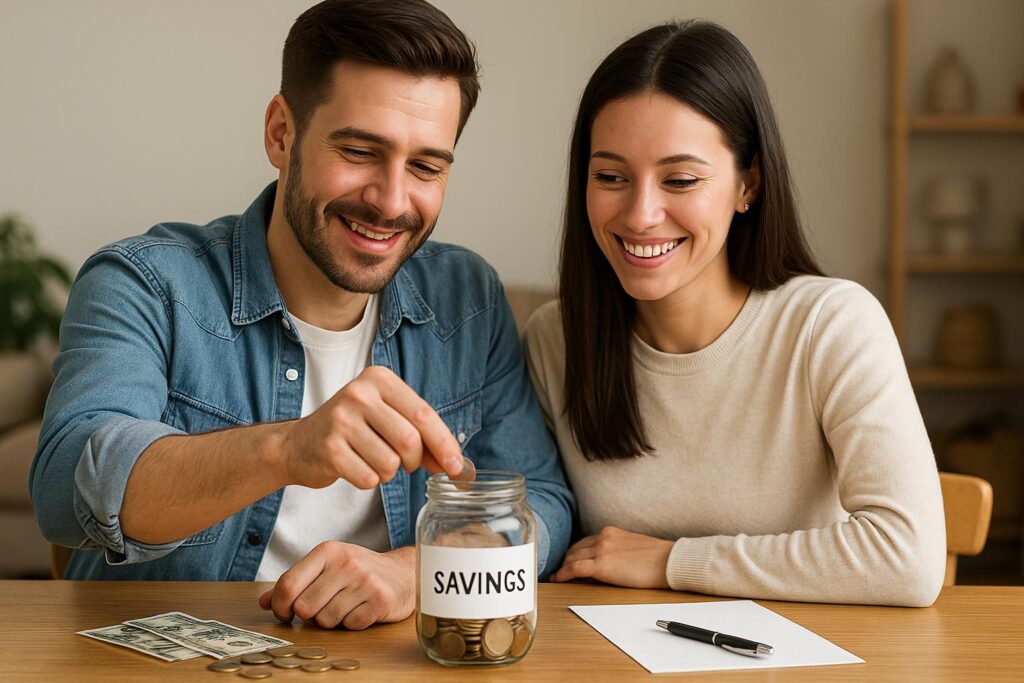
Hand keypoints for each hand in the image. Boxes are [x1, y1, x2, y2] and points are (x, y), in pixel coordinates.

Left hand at [258, 543, 414, 629]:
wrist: (403, 573)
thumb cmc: (359, 571)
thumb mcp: (326, 567)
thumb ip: (295, 582)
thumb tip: (264, 602)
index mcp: (328, 551)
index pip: (288, 584)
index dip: (280, 606)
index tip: (285, 613)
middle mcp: (346, 563)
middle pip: (304, 607)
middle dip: (308, 615)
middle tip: (321, 608)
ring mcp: (365, 582)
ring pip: (325, 620)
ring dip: (331, 620)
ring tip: (344, 606)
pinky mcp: (380, 601)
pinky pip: (349, 626)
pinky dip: (351, 623)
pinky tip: (360, 610)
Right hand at [282, 365, 464, 489]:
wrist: (298, 444)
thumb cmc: (353, 430)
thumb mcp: (387, 419)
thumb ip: (423, 438)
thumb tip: (460, 468)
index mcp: (379, 379)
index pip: (423, 414)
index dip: (445, 445)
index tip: (458, 469)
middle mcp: (359, 393)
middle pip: (410, 440)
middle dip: (414, 461)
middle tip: (405, 463)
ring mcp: (341, 419)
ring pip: (390, 463)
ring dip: (389, 473)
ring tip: (374, 461)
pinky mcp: (328, 448)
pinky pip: (368, 478)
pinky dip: (369, 481)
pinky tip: (356, 467)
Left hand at [550, 526, 672, 587]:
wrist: (667, 561)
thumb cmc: (657, 557)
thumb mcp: (632, 546)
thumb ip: (616, 549)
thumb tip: (608, 561)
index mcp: (610, 532)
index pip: (585, 542)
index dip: (574, 552)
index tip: (568, 559)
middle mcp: (603, 537)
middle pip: (575, 549)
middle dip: (565, 559)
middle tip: (559, 569)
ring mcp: (601, 550)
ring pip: (572, 558)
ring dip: (562, 567)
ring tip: (557, 576)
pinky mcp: (601, 565)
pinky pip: (574, 569)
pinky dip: (562, 574)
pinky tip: (557, 579)